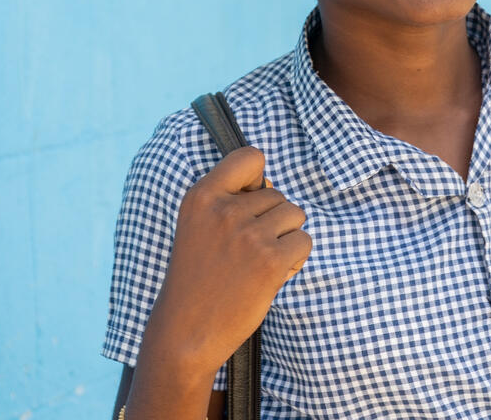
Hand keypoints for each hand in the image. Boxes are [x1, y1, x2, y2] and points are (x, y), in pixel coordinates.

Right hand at [138, 146, 311, 373]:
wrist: (185, 333)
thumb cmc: (197, 279)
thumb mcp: (198, 227)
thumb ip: (232, 200)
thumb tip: (272, 183)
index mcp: (201, 196)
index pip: (250, 157)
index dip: (258, 177)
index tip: (249, 201)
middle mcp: (224, 210)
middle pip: (278, 194)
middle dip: (273, 221)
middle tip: (246, 253)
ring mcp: (248, 235)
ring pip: (296, 215)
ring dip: (286, 238)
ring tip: (259, 263)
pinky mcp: (270, 261)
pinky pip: (304, 241)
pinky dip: (295, 259)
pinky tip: (271, 276)